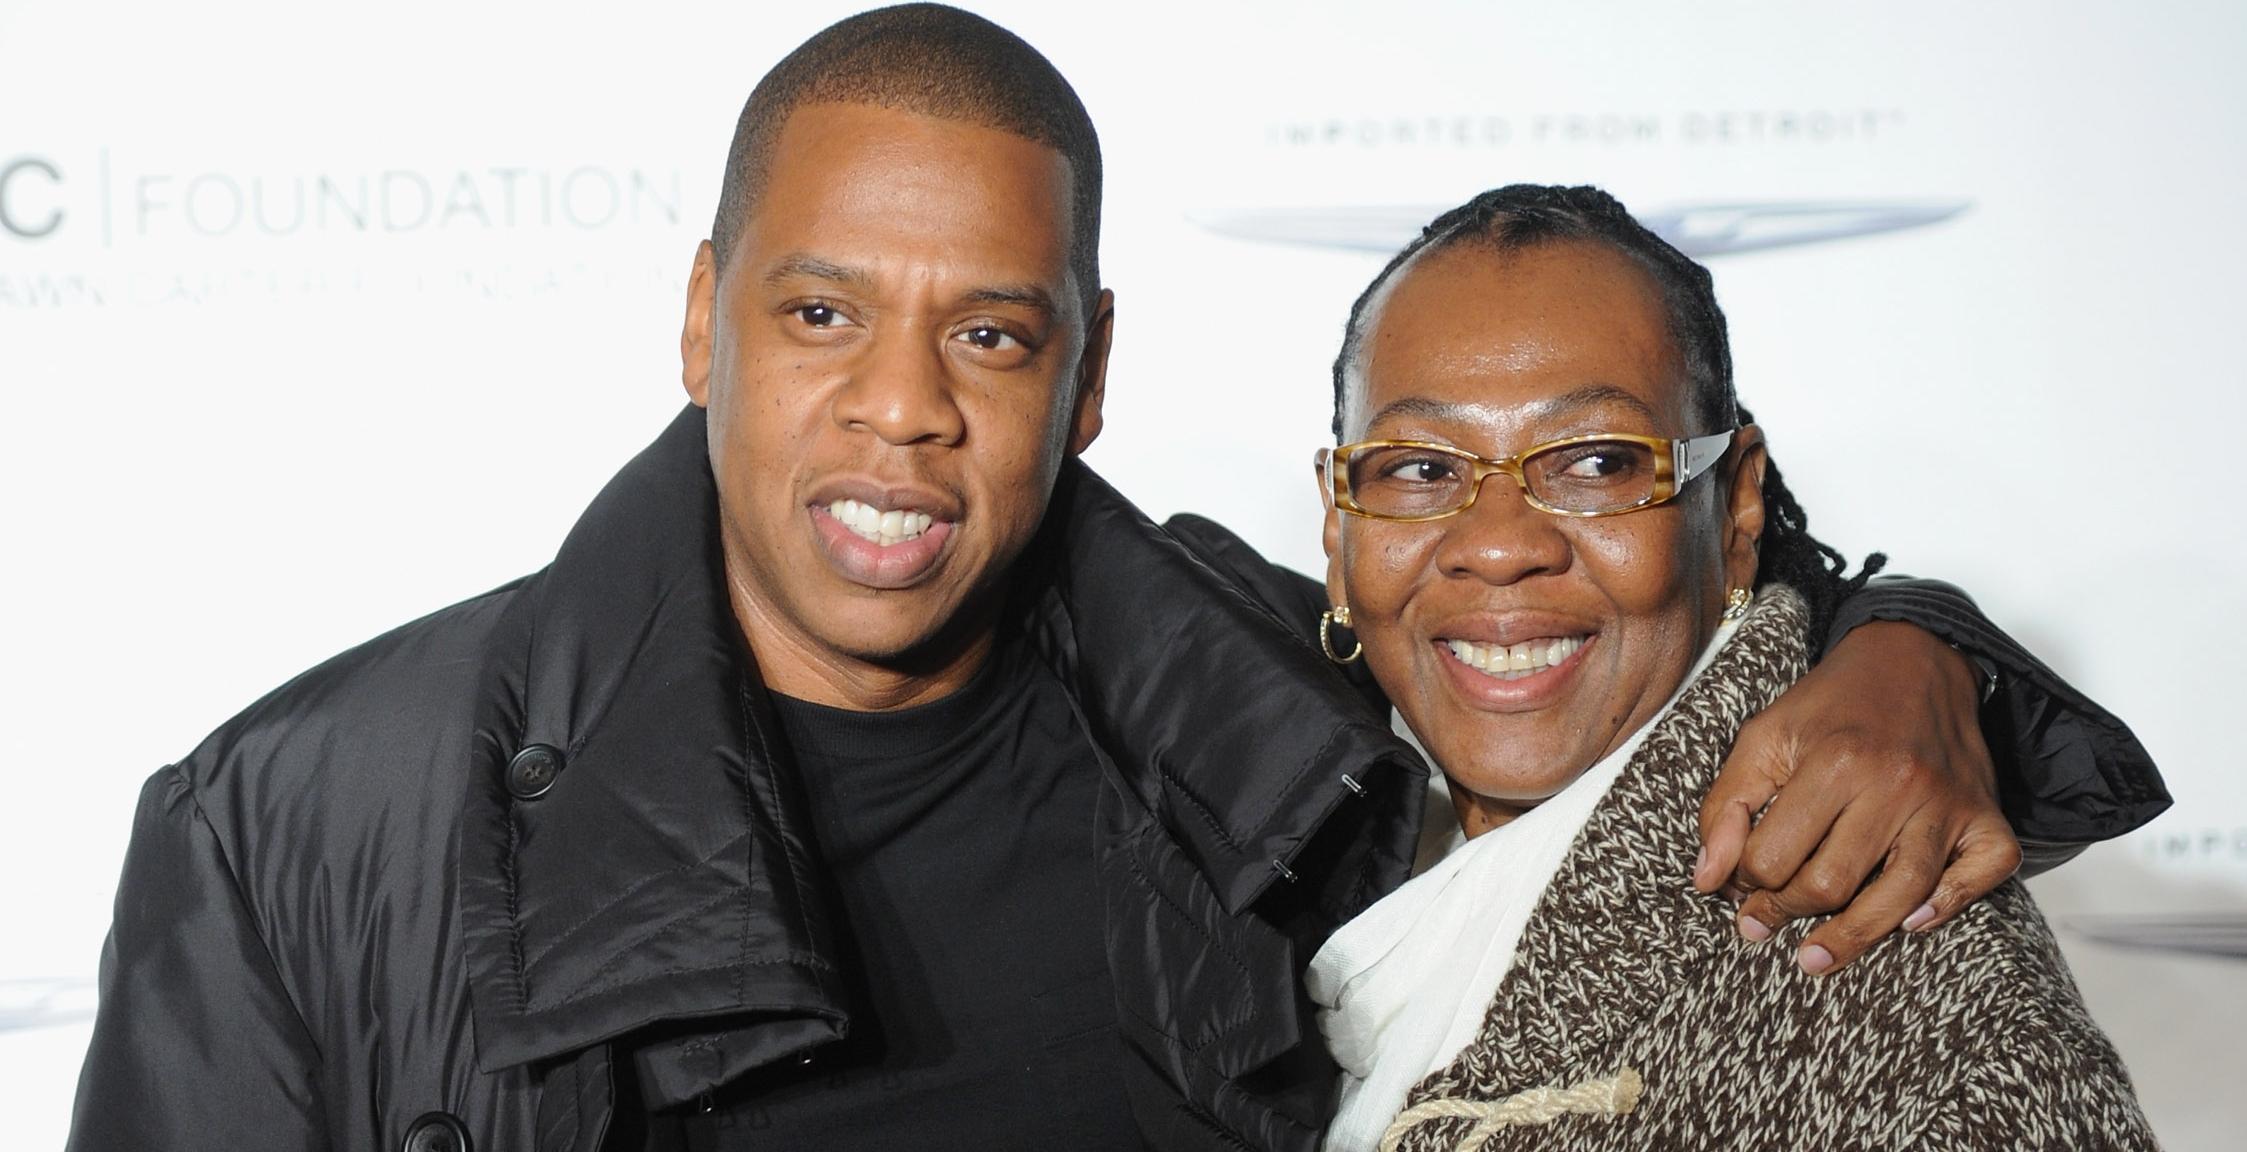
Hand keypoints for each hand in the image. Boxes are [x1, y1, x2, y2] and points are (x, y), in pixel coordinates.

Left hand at [1692, 621, 2021, 974]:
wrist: (1914, 660)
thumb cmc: (1830, 706)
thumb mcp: (1764, 737)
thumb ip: (1727, 806)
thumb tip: (1708, 881)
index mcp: (1834, 761)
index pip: (1774, 856)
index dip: (1746, 880)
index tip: (1738, 886)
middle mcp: (1896, 783)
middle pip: (1832, 882)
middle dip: (1788, 910)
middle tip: (1765, 919)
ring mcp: (1948, 802)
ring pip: (1901, 894)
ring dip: (1853, 936)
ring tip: (1815, 959)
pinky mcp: (1989, 815)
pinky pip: (1981, 876)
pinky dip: (1947, 905)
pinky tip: (1910, 923)